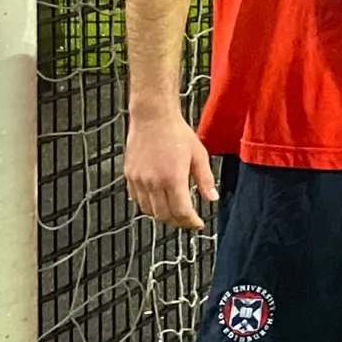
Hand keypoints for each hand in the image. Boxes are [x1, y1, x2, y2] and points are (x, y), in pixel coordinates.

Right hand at [124, 111, 216, 230]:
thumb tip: (212, 198)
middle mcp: (153, 182)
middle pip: (164, 215)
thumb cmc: (177, 133)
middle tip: (188, 220)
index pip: (181, 211)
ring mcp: (138, 180)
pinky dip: (147, 206)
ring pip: (148, 211)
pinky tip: (157, 201)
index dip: (190, 222)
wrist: (153, 117)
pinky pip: (136, 199)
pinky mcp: (129, 175)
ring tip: (174, 213)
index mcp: (172, 178)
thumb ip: (205, 179)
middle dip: (178, 222)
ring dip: (162, 216)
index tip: (198, 224)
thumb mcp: (199, 155)